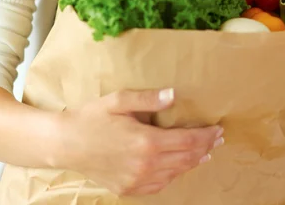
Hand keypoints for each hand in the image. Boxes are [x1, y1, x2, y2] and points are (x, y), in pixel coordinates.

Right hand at [58, 88, 223, 196]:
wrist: (65, 144)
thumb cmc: (92, 117)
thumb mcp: (120, 100)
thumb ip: (149, 99)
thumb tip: (174, 95)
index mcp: (146, 141)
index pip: (187, 141)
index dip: (206, 135)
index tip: (218, 129)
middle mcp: (145, 165)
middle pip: (186, 159)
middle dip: (205, 148)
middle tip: (218, 139)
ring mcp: (136, 180)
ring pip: (175, 174)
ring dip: (192, 163)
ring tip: (203, 152)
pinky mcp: (128, 189)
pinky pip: (159, 185)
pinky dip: (173, 175)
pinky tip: (177, 167)